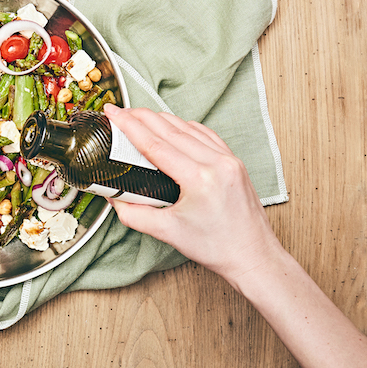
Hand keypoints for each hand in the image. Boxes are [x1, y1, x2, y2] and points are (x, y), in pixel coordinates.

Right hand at [103, 104, 282, 284]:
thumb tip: (114, 198)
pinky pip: (205, 134)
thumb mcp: (168, 232)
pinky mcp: (234, 160)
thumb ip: (134, 214)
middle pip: (169, 129)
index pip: (155, 144)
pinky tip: (172, 126)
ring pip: (188, 127)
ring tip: (140, 116)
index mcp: (199, 179)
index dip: (130, 126)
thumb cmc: (217, 248)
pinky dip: (184, 127)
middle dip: (141, 116)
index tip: (113, 113)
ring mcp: (228, 159)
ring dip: (161, 119)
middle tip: (120, 110)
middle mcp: (216, 163)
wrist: (254, 257)